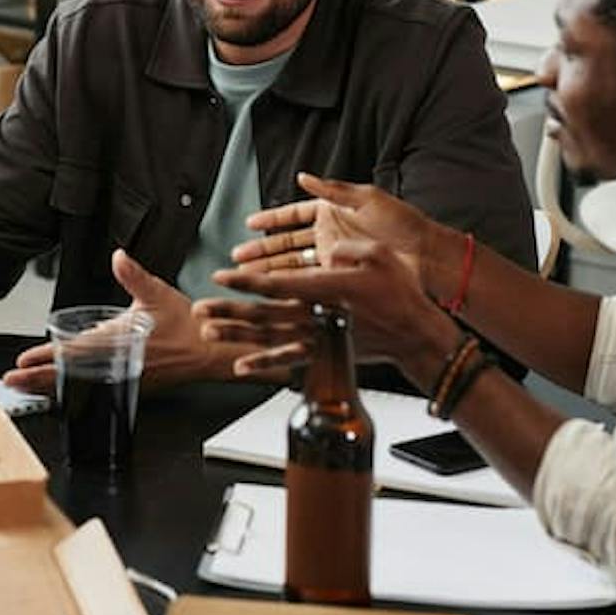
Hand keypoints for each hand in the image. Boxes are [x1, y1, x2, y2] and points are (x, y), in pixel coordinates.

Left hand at [3, 250, 262, 393]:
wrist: (211, 350)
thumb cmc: (187, 324)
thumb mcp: (157, 292)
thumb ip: (134, 275)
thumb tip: (119, 256)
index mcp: (119, 341)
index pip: (75, 351)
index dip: (47, 357)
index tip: (23, 360)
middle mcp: (117, 364)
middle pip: (69, 376)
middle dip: (38, 380)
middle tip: (11, 380)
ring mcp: (122, 378)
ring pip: (79, 387)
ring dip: (50, 388)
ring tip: (25, 387)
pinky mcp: (130, 384)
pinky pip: (94, 391)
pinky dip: (72, 392)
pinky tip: (58, 391)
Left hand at [211, 239, 460, 380]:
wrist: (415, 334)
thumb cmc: (399, 293)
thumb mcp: (379, 255)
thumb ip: (347, 249)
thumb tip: (325, 252)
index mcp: (328, 289)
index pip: (279, 284)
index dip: (247, 281)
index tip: (222, 276)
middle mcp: (318, 315)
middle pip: (264, 314)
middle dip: (228, 311)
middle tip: (200, 308)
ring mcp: (319, 337)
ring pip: (269, 337)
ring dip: (237, 335)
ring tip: (208, 331)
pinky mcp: (324, 351)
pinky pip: (288, 360)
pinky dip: (264, 363)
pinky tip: (241, 366)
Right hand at [229, 172, 435, 283]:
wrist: (425, 255)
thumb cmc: (402, 223)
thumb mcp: (367, 198)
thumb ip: (332, 190)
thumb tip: (305, 177)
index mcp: (334, 212)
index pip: (294, 214)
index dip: (272, 220)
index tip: (251, 225)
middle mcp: (331, 235)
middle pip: (288, 243)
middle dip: (262, 249)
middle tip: (239, 257)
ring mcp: (335, 258)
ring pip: (294, 263)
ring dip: (270, 268)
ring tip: (248, 274)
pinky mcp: (342, 277)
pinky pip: (310, 280)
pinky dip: (291, 283)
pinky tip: (274, 287)